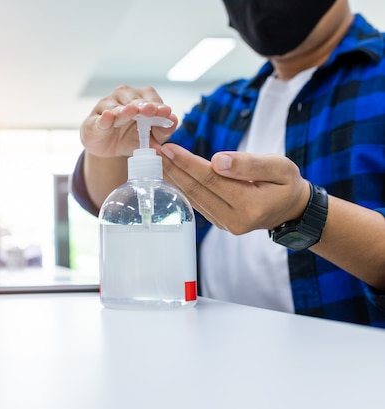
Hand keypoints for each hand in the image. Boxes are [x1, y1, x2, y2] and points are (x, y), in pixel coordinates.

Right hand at [80, 85, 178, 157]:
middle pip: (134, 100)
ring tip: (131, 111)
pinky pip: (99, 120)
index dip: (158, 106)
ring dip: (124, 111)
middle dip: (143, 106)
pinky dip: (104, 119)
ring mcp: (106, 107)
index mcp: (141, 99)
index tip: (165, 111)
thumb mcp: (149, 138)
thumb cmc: (130, 137)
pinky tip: (108, 117)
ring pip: (116, 108)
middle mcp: (123, 97)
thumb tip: (174, 121)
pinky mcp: (93, 121)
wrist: (107, 148)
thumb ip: (162, 131)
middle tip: (150, 110)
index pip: (151, 99)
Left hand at [160, 144, 310, 233]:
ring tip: (156, 159)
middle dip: (173, 169)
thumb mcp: (279, 166)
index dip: (188, 163)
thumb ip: (248, 163)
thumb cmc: (287, 184)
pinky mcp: (219, 223)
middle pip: (197, 190)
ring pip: (193, 197)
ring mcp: (225, 224)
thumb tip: (217, 160)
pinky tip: (170, 173)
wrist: (292, 209)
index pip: (211, 179)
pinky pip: (197, 202)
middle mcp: (234, 220)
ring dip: (173, 177)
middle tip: (153, 151)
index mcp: (250, 205)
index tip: (169, 148)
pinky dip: (182, 186)